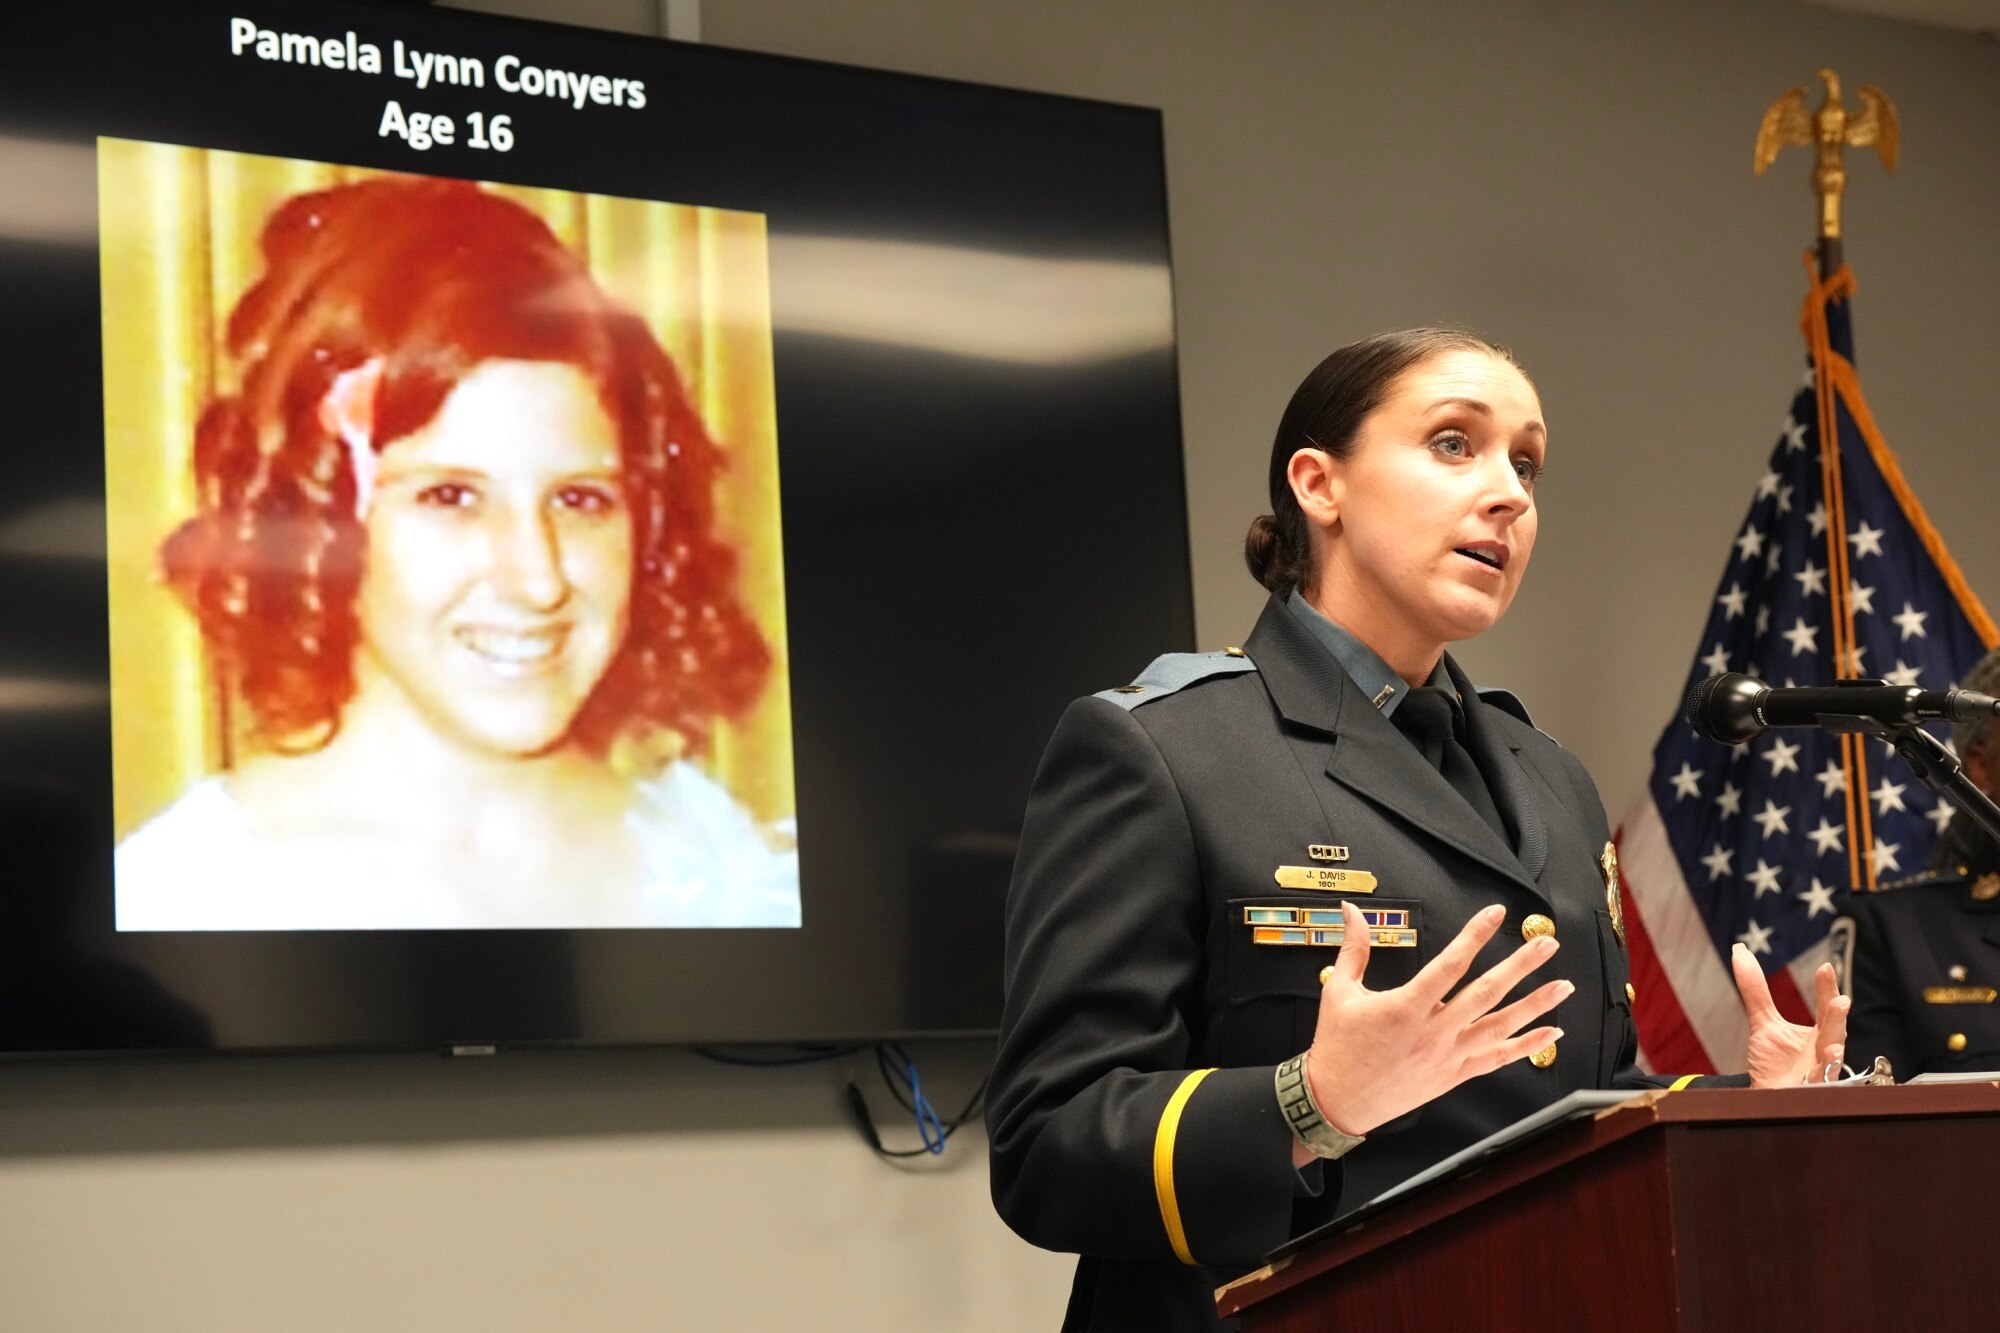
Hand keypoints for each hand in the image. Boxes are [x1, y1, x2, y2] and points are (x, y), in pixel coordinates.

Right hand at [1303, 900, 1569, 1136]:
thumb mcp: (1340, 991)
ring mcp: (1447, 1056)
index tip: (1496, 914)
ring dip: (1536, 1005)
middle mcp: (1433, 1032)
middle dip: (1521, 966)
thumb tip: (1354, 913)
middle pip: (1487, 993)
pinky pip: (1498, 1059)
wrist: (1338, 1101)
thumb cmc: (1338, 1047)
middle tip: (1546, 944)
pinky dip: (1527, 1046)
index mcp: (1405, 1007)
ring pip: (1501, 1027)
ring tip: (1563, 986)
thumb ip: (1353, 948)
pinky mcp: (1453, 1075)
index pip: (1450, 964)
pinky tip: (1551, 1033)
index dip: (1475, 935)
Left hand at [1734, 945, 1850, 1086]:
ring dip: (1833, 1053)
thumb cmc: (1775, 1064)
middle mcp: (1825, 1054)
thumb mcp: (1763, 1022)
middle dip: (1837, 1019)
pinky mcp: (1810, 1095)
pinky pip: (1817, 1089)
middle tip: (1842, 1001)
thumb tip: (1740, 951)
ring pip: (1831, 1064)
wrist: (1768, 1099)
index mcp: (1819, 1036)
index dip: (1827, 989)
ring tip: (1833, 1046)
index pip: (1826, 1009)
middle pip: (1834, 1034)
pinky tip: (1818, 1073)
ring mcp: (1820, 1076)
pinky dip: (1819, 1081)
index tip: (1826, 968)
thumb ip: (1755, 990)